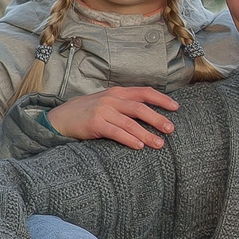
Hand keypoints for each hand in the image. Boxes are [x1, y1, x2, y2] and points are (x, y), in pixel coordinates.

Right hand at [47, 85, 177, 149]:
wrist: (62, 118)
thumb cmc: (89, 112)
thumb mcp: (108, 102)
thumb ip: (126, 104)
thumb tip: (152, 112)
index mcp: (118, 92)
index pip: (144, 92)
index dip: (161, 99)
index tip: (176, 107)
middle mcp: (111, 99)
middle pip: (140, 108)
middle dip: (158, 118)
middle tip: (171, 129)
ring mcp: (102, 111)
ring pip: (130, 123)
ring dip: (146, 134)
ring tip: (159, 144)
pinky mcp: (94, 124)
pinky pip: (116, 132)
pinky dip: (129, 139)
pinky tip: (139, 146)